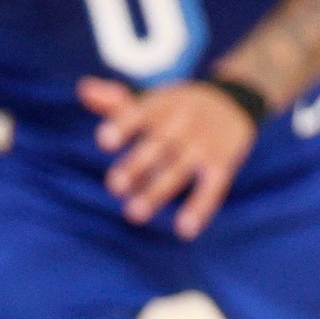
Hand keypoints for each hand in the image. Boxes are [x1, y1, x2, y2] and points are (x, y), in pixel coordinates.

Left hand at [77, 77, 258, 239]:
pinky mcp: (223, 163)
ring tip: (134, 213)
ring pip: (179, 169)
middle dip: (136, 165)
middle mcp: (183, 123)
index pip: (139, 113)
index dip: (122, 125)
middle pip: (158, 144)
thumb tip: (84, 89)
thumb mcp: (153, 99)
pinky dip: (200, 207)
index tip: (104, 140)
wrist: (235, 99)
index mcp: (161, 106)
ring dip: (157, 191)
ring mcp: (204, 144)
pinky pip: (213, 187)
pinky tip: (184, 230)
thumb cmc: (179, 106)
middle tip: (114, 186)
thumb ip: (118, 101)